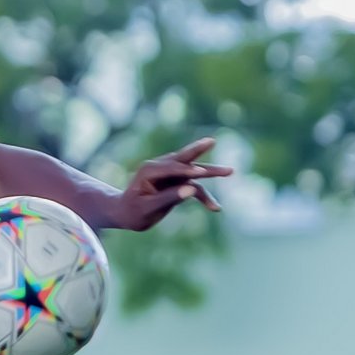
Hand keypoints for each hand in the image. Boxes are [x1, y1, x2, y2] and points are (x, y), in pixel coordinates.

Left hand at [110, 137, 232, 230]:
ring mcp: (169, 173)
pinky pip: (193, 185)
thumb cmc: (132, 212)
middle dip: (200, 151)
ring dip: (210, 172)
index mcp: (149, 170)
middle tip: (212, 141)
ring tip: (230, 171)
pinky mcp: (175, 181)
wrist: (124, 213)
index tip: (202, 174)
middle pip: (184, 158)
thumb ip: (169, 198)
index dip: (188, 171)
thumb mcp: (148, 208)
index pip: (172, 168)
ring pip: (193, 171)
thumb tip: (191, 189)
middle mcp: (160, 167)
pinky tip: (215, 208)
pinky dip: (203, 195)